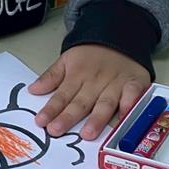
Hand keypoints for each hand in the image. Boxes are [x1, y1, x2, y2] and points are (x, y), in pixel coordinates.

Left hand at [28, 44, 148, 139]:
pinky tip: (123, 118)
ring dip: (96, 119)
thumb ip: (51, 77)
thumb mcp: (67, 60)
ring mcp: (116, 83)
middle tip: (56, 130)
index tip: (41, 121)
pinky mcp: (135, 83)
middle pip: (81, 103)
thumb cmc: (91, 54)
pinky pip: (133, 95)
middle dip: (68, 117)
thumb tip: (33, 89)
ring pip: (105, 103)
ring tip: (87, 133)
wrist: (119, 35)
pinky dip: (130, 105)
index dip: (51, 109)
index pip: (62, 95)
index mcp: (77, 76)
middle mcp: (96, 82)